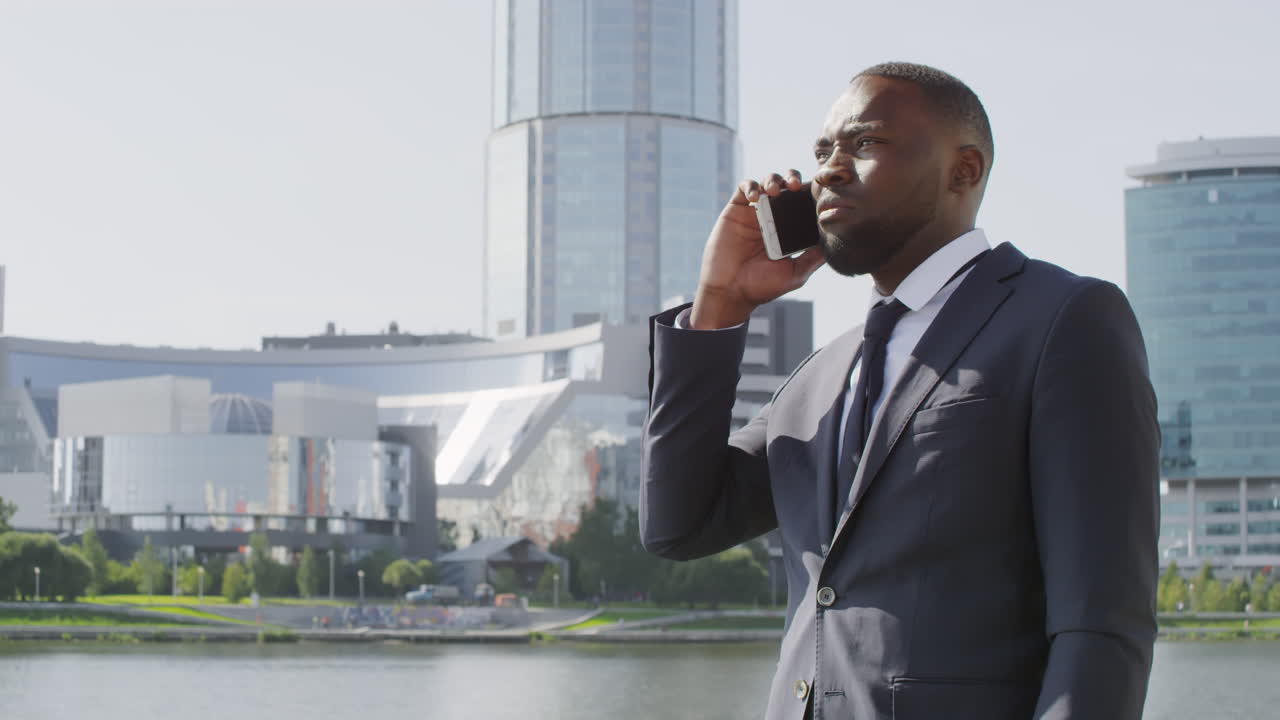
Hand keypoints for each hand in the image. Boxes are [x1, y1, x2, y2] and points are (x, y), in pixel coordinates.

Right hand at [690, 170, 825, 328]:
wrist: (730, 291)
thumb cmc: (762, 286)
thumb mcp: (796, 273)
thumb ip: (814, 257)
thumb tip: (835, 242)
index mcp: (789, 230)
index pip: (803, 204)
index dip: (810, 194)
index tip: (817, 192)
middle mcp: (773, 218)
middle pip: (787, 187)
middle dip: (794, 179)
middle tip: (797, 186)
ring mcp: (754, 213)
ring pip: (768, 182)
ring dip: (774, 180)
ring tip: (775, 190)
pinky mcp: (735, 210)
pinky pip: (744, 188)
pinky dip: (751, 186)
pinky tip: (756, 197)